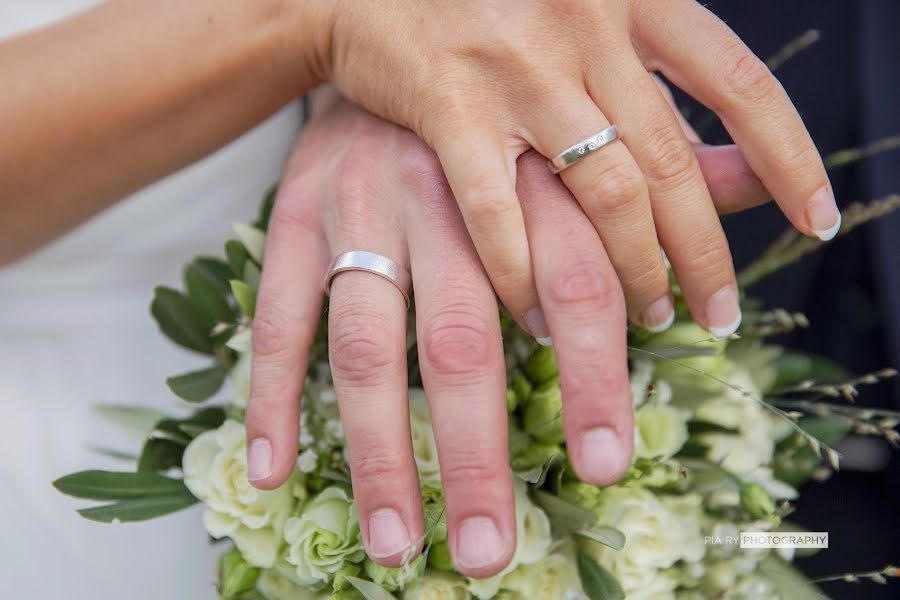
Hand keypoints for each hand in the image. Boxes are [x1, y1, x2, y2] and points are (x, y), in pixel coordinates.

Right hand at [245, 92, 770, 575]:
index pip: (575, 287)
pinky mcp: (292, 217)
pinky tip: (274, 467)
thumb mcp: (578, 124)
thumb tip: (763, 186)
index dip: (596, 379)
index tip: (606, 464)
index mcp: (526, 177)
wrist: (389, 24)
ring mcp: (359, 210)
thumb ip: (664, 168)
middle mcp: (441, 196)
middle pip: (462, 339)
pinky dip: (274, 394)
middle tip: (489, 547)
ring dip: (378, 450)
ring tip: (394, 539)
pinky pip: (278, 315)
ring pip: (366, 343)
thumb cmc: (500, 104)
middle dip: (476, 451)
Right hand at [319, 0, 837, 337]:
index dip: (788, 160)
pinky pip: (500, 213)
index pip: (739, 86)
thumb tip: (751, 171)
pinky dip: (522, 274)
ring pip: (602, 194)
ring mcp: (519, 70)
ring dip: (633, 271)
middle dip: (705, 253)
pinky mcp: (448, 107)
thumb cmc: (496, 10)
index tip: (814, 224)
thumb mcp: (595, 25)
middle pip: (672, 164)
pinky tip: (535, 315)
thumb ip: (669, 91)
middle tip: (719, 313)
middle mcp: (586, 29)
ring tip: (650, 317)